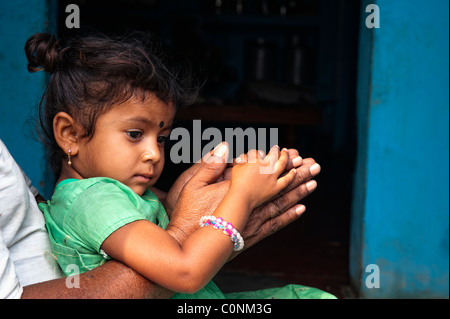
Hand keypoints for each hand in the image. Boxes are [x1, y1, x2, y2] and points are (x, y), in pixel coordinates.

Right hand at [165, 142, 320, 251]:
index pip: (262, 172)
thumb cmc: (186, 214)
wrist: (185, 246)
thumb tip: (223, 147)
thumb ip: (208, 166)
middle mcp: (248, 205)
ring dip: (298, 192)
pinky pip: (274, 225)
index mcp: (235, 190)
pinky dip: (288, 216)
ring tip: (314, 182)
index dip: (279, 162)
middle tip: (315, 165)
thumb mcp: (190, 185)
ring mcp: (251, 222)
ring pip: (280, 204)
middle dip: (298, 175)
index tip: (294, 153)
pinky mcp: (250, 236)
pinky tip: (300, 209)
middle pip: (278, 187)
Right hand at [228, 146, 296, 208]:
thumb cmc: (235, 184)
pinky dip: (291, 175)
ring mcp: (272, 177)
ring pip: (282, 164)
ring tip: (288, 154)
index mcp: (255, 161)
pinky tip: (294, 171)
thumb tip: (230, 147)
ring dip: (286, 157)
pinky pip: (286, 180)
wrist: (240, 199)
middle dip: (276, 150)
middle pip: (274, 154)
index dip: (259, 152)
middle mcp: (265, 167)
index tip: (264, 151)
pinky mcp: (275, 188)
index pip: (258, 152)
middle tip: (279, 148)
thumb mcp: (235, 168)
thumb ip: (239, 159)